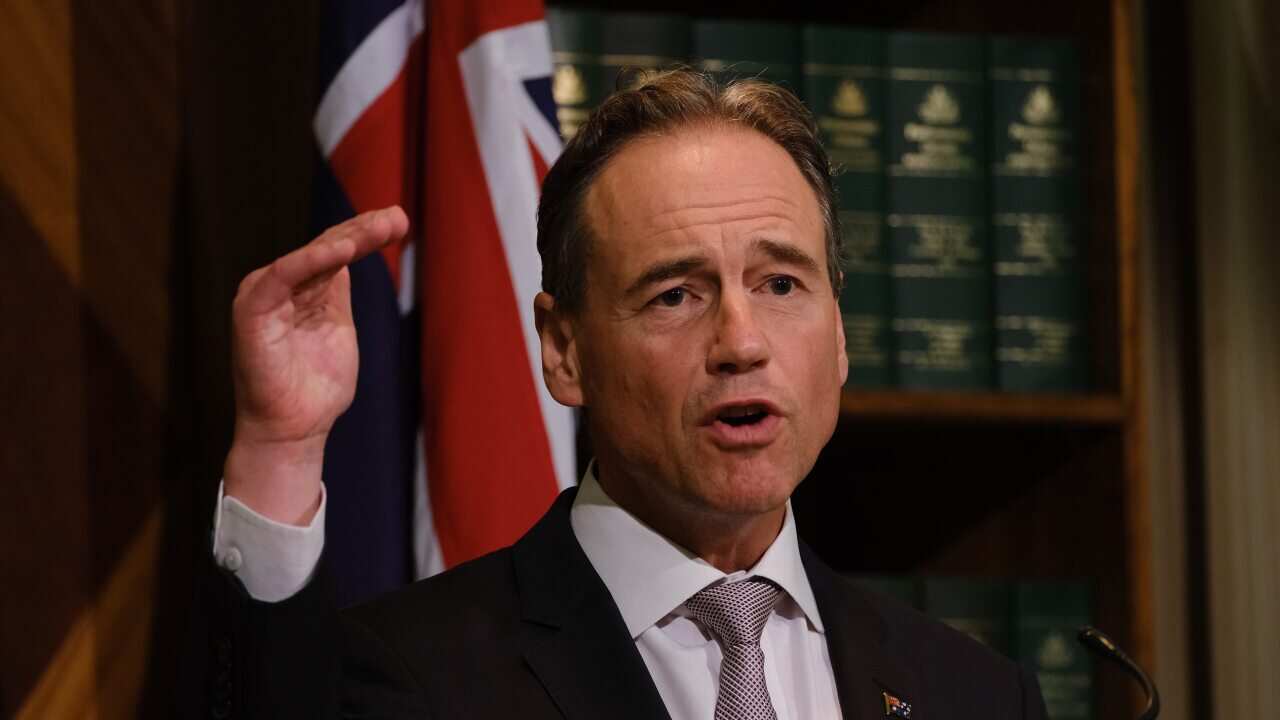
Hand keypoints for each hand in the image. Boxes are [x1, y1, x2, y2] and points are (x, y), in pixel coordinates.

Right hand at [223, 207, 408, 524]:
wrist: (294, 430)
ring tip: (380, 228)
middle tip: (398, 217)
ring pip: (310, 256)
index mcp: (300, 289)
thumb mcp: (338, 330)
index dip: (366, 234)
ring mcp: (265, 295)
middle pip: (326, 247)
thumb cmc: (316, 389)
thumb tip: (350, 252)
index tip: (399, 222)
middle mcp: (280, 285)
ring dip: (347, 239)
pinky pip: (282, 276)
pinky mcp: (252, 310)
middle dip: (364, 230)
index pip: (335, 251)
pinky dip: (310, 260)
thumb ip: (337, 295)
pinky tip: (340, 249)